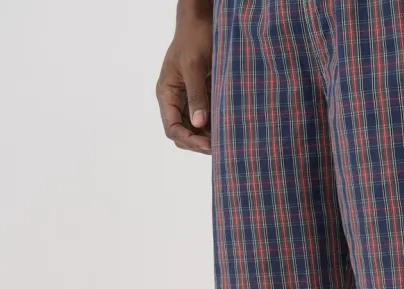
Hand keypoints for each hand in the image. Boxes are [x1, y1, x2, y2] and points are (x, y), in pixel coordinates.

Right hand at [156, 7, 212, 153]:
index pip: (172, 128)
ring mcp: (188, 99)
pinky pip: (206, 117)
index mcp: (167, 93)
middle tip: (220, 146)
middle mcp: (175, 100)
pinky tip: (229, 128)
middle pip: (182, 133)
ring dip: (208, 136)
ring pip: (195, 128)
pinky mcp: (202, 96)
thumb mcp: (194, 66)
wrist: (203, 19)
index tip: (207, 144)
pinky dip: (215, 126)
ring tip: (226, 140)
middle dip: (198, 142)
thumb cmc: (194, 37)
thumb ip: (196, 95)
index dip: (188, 139)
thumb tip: (198, 123)